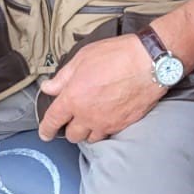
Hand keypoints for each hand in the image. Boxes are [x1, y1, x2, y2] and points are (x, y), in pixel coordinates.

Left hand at [37, 34, 164, 142]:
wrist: (148, 62)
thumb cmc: (117, 55)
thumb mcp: (83, 58)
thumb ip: (63, 77)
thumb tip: (49, 87)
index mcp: (73, 98)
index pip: (53, 120)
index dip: (46, 129)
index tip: (45, 133)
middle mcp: (88, 115)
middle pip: (72, 135)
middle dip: (70, 128)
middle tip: (75, 116)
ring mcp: (106, 122)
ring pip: (90, 138)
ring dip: (88, 130)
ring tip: (92, 117)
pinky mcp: (123, 124)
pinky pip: (108, 134)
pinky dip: (105, 129)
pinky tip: (108, 116)